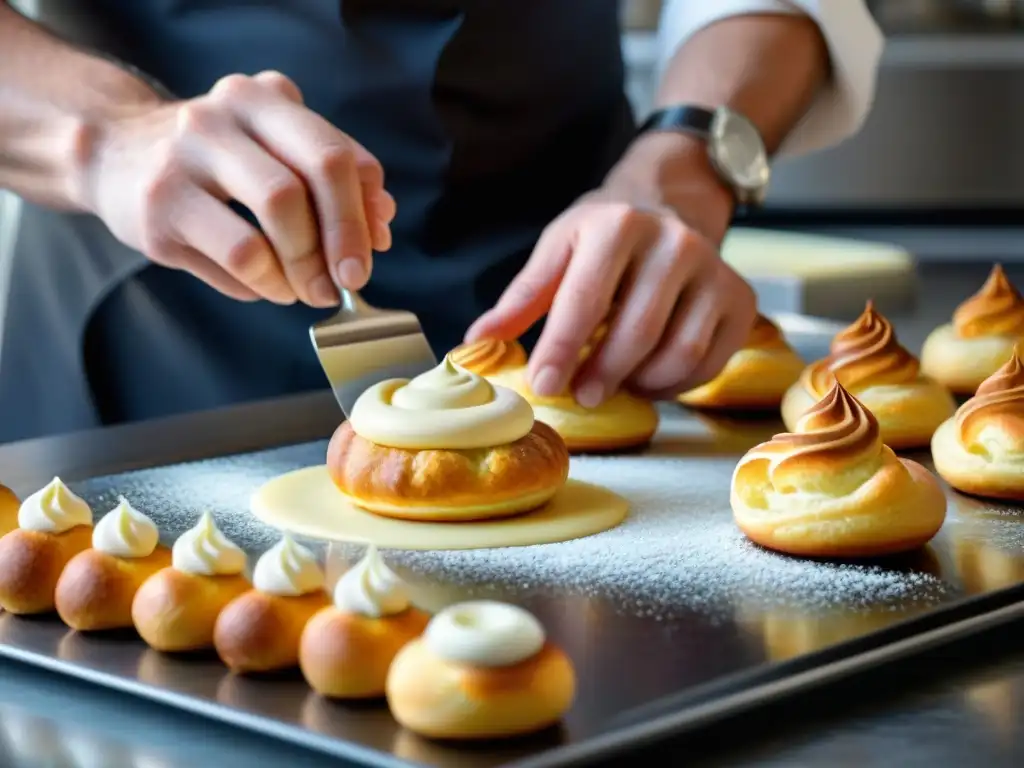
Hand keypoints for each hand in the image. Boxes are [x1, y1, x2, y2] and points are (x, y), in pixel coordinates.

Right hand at [83, 71, 394, 305]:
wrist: (113, 154)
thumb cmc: (215, 161)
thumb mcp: (271, 148)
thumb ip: (329, 177)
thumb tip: (381, 223)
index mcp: (263, 99)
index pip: (337, 154)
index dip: (364, 210)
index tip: (374, 249)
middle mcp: (223, 117)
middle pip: (312, 178)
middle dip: (342, 240)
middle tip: (347, 282)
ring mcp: (184, 160)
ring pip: (276, 218)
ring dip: (305, 268)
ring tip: (307, 289)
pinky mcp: (159, 210)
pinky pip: (240, 258)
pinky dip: (267, 284)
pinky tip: (266, 285)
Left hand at [466, 134, 756, 405]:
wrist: (672, 205)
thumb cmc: (604, 237)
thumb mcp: (559, 249)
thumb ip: (523, 297)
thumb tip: (477, 341)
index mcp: (618, 225)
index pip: (585, 299)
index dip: (561, 349)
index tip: (542, 386)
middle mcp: (674, 243)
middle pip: (637, 331)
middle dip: (603, 374)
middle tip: (580, 396)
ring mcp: (715, 270)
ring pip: (678, 352)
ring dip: (640, 382)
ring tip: (614, 383)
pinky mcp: (740, 299)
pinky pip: (709, 362)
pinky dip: (674, 384)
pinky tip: (648, 377)